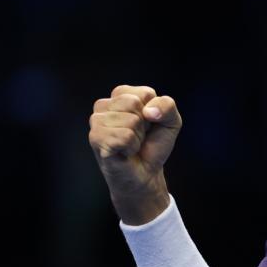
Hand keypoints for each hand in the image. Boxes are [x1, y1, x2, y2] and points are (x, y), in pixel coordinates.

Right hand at [88, 84, 181, 223]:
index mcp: (121, 95)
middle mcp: (104, 105)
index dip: (155, 112)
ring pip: (130, 121)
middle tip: (138, 136)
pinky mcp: (95, 138)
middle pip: (134, 103)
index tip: (149, 124)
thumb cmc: (153, 145)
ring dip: (137, 137)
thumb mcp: (170, 121)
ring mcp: (96, 121)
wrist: (145, 173)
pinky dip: (131, 147)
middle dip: (145, 125)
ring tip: (131, 144)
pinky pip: (124, 136)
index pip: (146, 93)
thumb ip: (167, 106)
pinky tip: (125, 152)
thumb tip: (149, 111)